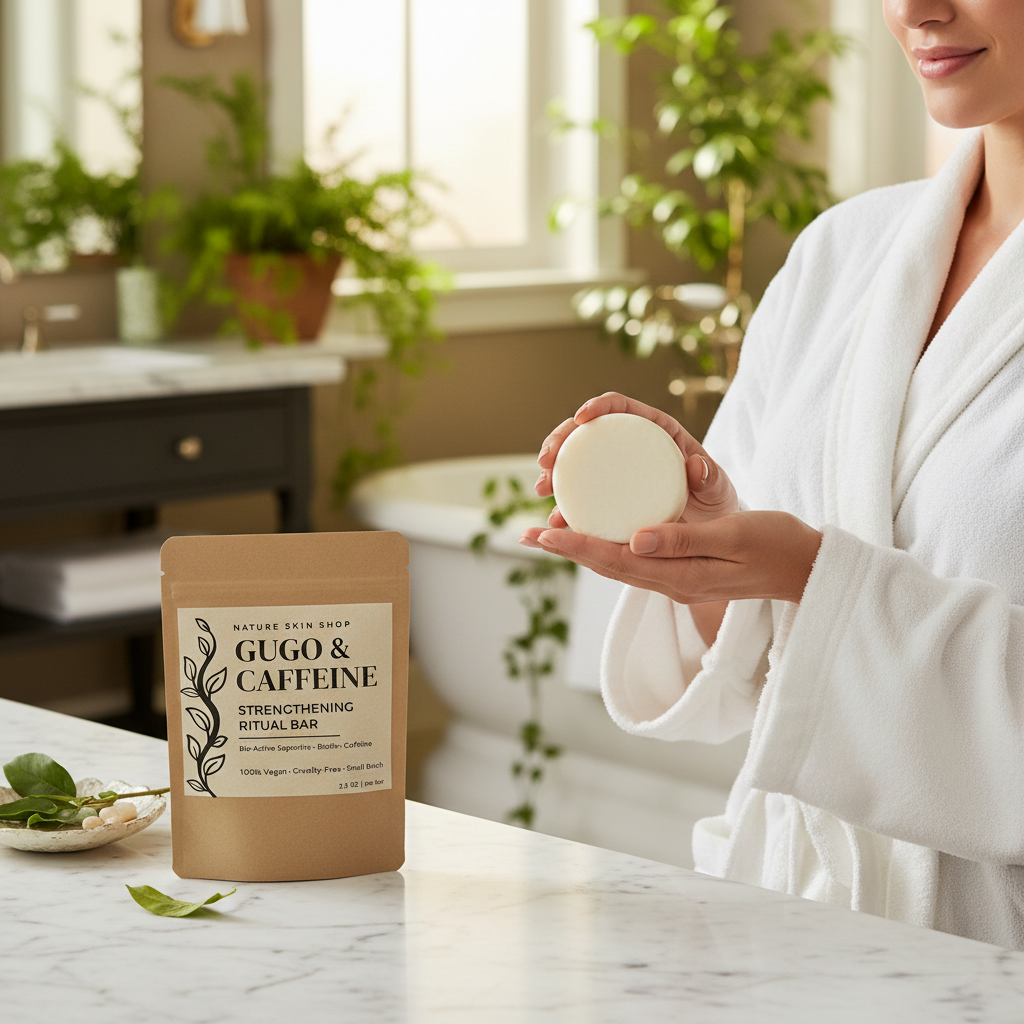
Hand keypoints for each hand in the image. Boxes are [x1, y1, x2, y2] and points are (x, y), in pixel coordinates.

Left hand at [519, 510, 822, 606]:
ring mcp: (678, 579)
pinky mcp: (684, 571)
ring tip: (549, 533)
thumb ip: (685, 541)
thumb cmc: (778, 546)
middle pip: (608, 566)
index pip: (616, 561)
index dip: (577, 546)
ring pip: (618, 565)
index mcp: (681, 576)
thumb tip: (633, 539)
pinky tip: (598, 533)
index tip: (543, 532)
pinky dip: (609, 546)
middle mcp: (672, 582)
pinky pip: (636, 560)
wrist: (807, 568)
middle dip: (567, 548)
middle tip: (527, 532)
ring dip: (582, 549)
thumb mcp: (734, 537)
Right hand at [533, 392, 738, 529]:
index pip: (622, 408)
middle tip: (546, 461)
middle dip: (560, 441)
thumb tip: (696, 465)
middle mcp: (630, 449)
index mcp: (655, 433)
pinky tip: (555, 521)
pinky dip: (564, 508)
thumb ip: (710, 477)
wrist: (710, 535)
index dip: (599, 406)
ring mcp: (614, 475)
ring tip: (542, 489)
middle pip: (588, 434)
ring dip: (553, 473)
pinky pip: (580, 499)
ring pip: (576, 464)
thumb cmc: (714, 502)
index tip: (582, 418)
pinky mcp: (606, 501)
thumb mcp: (718, 489)